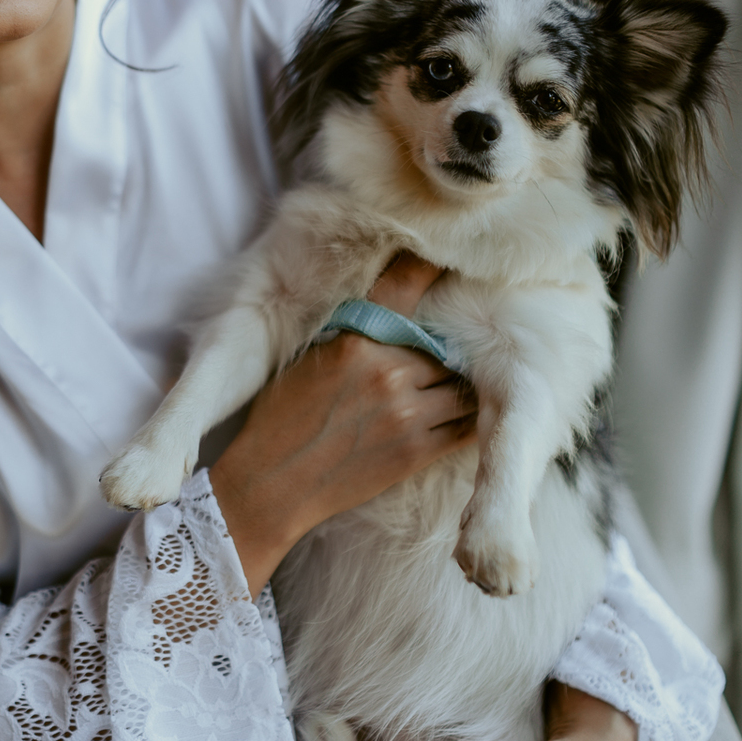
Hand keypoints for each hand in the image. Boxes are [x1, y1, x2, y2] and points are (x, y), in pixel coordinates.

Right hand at [210, 254, 475, 593]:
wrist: (271, 485)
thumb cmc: (281, 419)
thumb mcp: (310, 358)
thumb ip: (357, 334)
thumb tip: (395, 312)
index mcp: (357, 340)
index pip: (406, 288)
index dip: (431, 268)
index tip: (448, 255)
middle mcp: (388, 371)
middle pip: (446, 342)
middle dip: (452, 345)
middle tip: (461, 342)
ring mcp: (406, 412)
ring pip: (464, 384)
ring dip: (464, 383)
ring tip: (463, 382)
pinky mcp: (416, 451)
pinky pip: (465, 426)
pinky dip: (470, 417)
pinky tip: (465, 413)